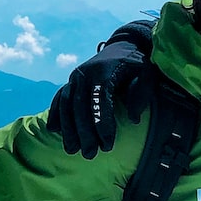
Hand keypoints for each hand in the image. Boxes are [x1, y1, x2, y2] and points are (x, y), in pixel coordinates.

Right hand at [47, 40, 151, 156]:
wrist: (124, 45)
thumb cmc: (137, 63)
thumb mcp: (146, 74)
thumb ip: (141, 94)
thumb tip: (133, 120)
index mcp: (103, 71)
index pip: (100, 99)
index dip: (102, 123)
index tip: (107, 145)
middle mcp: (85, 73)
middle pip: (80, 106)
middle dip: (84, 133)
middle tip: (89, 154)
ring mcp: (75, 77)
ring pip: (66, 104)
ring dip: (68, 128)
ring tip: (72, 150)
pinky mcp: (71, 81)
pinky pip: (60, 98)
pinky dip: (56, 113)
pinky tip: (53, 130)